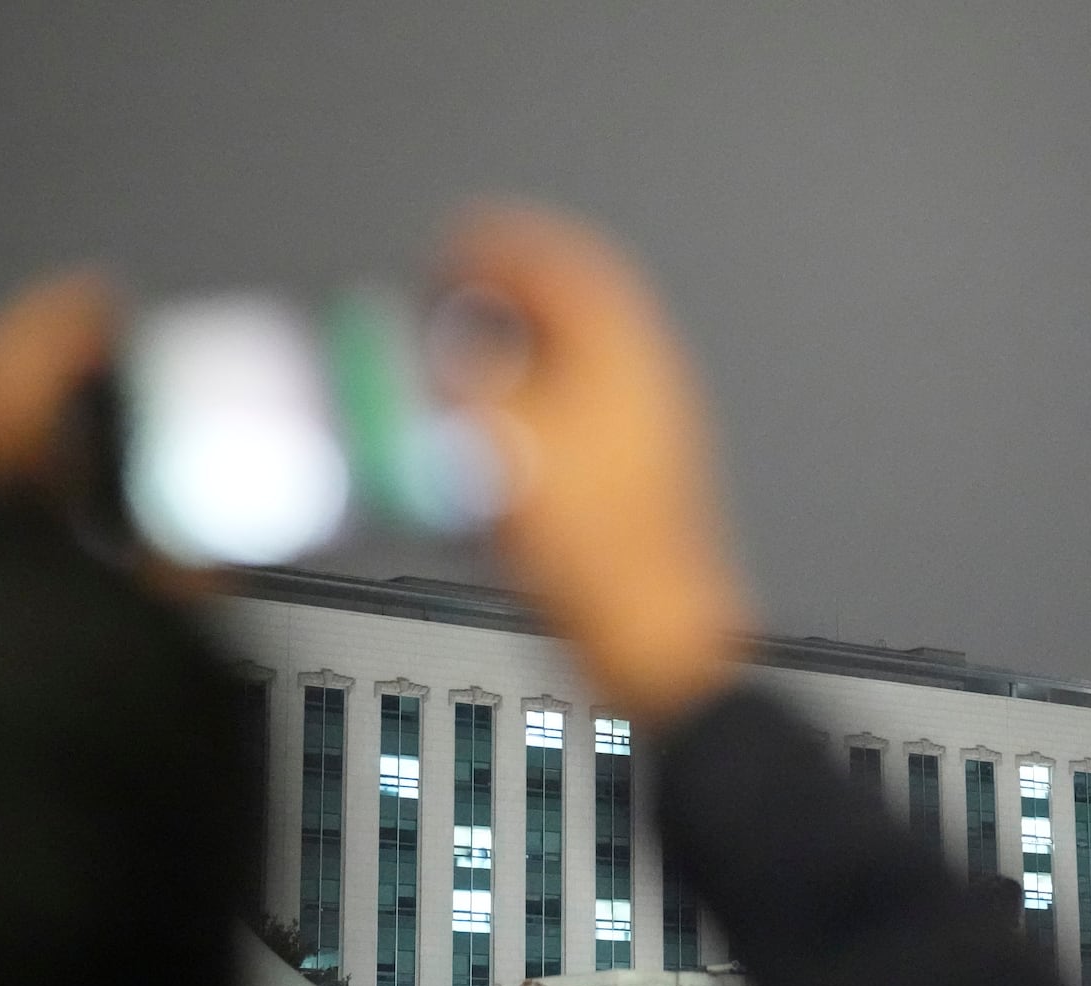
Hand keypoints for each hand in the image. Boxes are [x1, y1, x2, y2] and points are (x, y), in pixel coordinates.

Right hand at [431, 202, 753, 724]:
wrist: (649, 634)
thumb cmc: (591, 546)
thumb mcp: (498, 442)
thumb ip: (462, 373)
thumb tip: (439, 338)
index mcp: (623, 350)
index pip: (560, 259)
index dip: (496, 246)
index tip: (452, 252)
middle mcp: (647, 377)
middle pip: (573, 303)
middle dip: (503, 296)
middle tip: (454, 300)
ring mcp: (650, 425)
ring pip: (578, 357)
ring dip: (519, 349)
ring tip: (467, 364)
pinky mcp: (638, 472)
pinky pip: (582, 406)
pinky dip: (536, 399)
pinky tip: (502, 433)